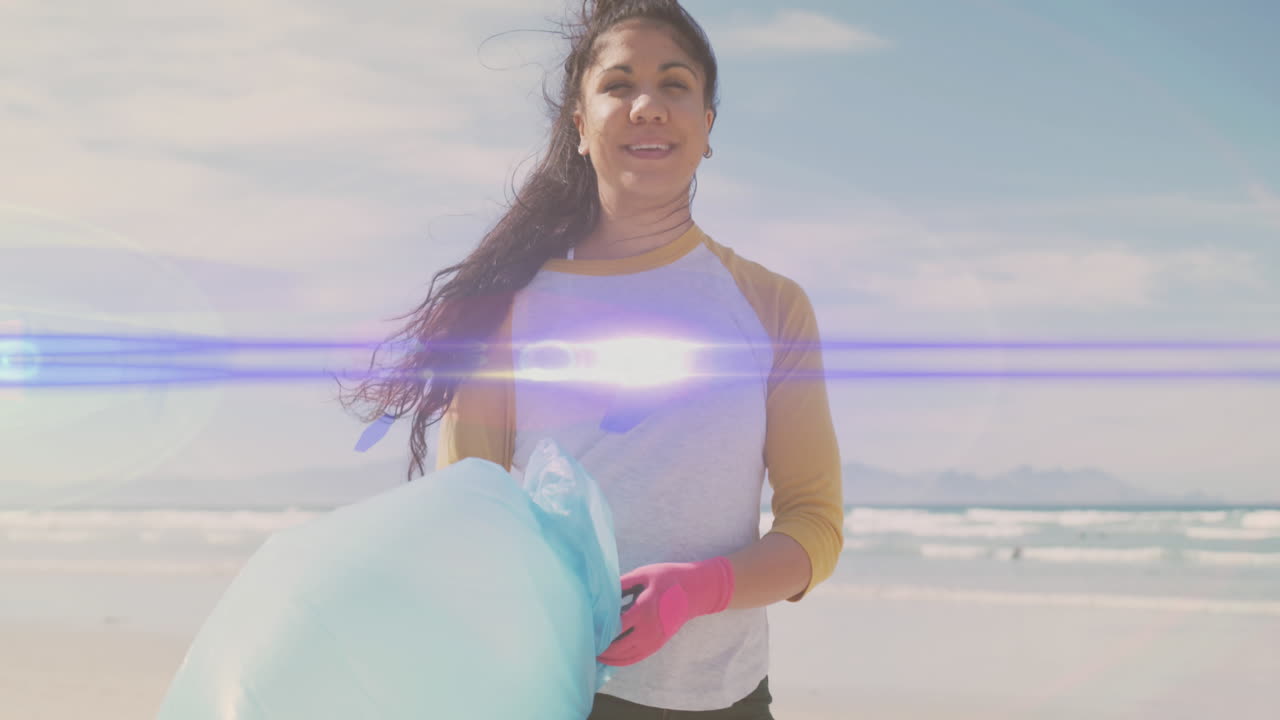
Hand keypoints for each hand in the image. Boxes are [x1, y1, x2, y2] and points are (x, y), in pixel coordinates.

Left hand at [597, 556, 734, 666]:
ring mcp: (655, 639)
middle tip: (583, 643)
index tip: (585, 627)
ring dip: (608, 657)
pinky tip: (609, 658)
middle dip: (600, 647)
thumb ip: (621, 584)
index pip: (616, 625)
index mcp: (645, 608)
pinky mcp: (657, 644)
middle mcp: (650, 628)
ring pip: (626, 656)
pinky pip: (636, 658)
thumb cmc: (667, 578)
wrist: (695, 590)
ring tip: (592, 652)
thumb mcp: (643, 575)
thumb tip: (600, 591)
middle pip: (618, 646)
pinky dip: (621, 661)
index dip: (599, 629)